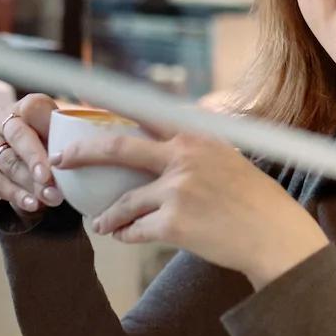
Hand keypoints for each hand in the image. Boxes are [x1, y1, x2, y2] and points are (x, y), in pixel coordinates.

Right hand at [0, 94, 64, 215]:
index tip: (58, 153)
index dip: (46, 128)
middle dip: (36, 160)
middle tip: (51, 180)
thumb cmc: (55, 151)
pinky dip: (13, 194)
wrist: (39, 175)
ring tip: (49, 198)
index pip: (33, 108)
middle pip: (18, 135)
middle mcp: (2, 118)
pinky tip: (31, 204)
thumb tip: (64, 154)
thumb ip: (65, 141)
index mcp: (28, 106)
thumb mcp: (66, 142)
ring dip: (29, 182)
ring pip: (7, 161)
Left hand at [55, 130, 327, 287]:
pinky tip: (123, 237)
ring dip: (107, 216)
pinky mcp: (175, 224)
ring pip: (124, 203)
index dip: (110, 103)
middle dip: (83, 153)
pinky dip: (126, 235)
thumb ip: (196, 148)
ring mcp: (178, 190)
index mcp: (195, 136)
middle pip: (118, 148)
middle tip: (61, 160)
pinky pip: (136, 230)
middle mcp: (183, 157)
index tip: (81, 98)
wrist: (275, 235)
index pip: (144, 111)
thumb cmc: (255, 199)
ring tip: (101, 224)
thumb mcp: (229, 157)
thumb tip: (166, 141)